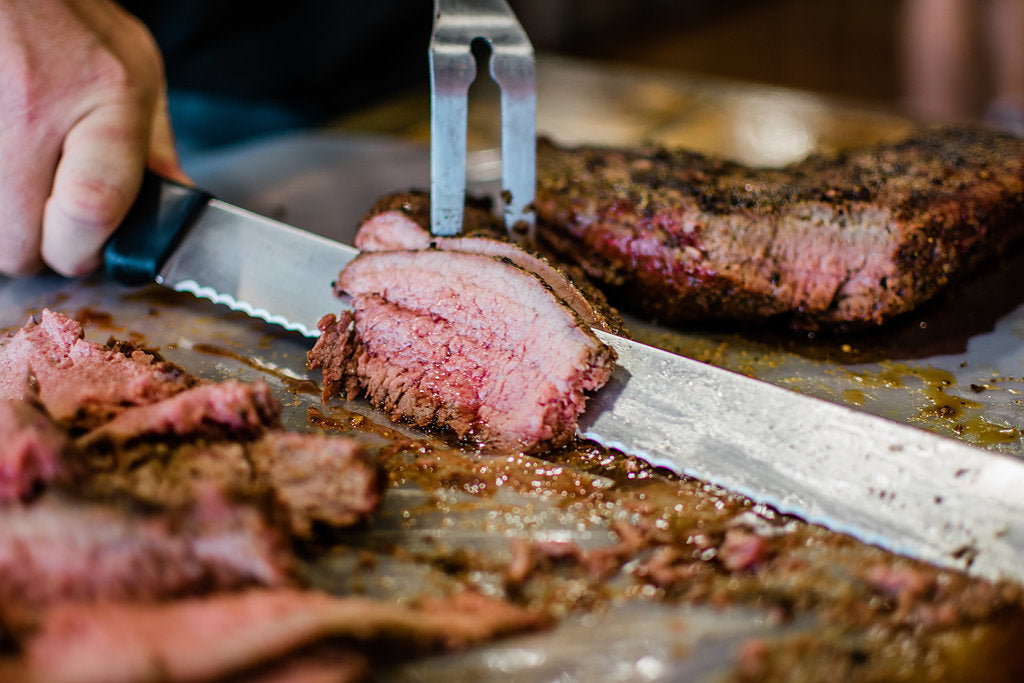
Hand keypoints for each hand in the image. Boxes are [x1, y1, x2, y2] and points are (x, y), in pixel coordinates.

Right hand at [0, 0, 186, 276]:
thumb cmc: (71, 17)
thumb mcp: (137, 71)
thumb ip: (154, 148)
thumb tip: (174, 211)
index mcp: (105, 97)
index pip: (93, 208)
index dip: (84, 251)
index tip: (86, 250)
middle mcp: (35, 107)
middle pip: (18, 242)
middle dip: (34, 247)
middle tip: (47, 222)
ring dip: (4, 222)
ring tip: (24, 185)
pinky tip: (5, 168)